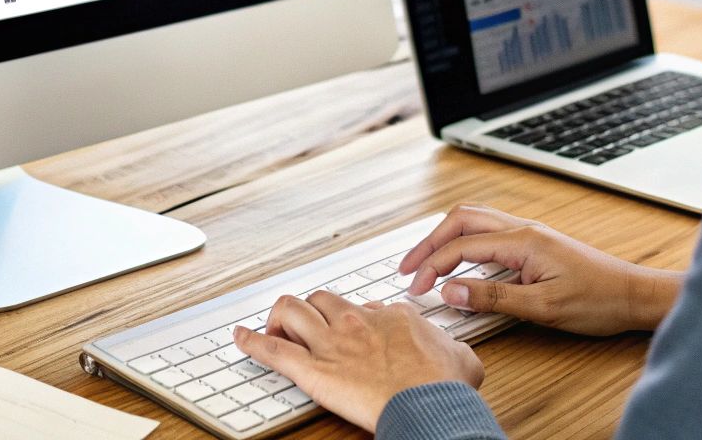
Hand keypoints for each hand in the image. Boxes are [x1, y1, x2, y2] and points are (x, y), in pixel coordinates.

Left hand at [233, 290, 482, 432]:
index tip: (355, 332)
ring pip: (291, 310)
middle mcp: (356, 321)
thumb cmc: (444, 385)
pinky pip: (272, 351)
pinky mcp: (312, 369)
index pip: (363, 307)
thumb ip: (453, 349)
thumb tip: (457, 353)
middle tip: (308, 327)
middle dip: (311, 310)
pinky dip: (251, 343)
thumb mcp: (462, 357)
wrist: (428, 403)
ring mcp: (332, 343)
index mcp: (391, 316)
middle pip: (321, 299)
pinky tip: (239, 338)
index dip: (356, 319)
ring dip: (279, 318)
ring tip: (274, 329)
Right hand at [399, 203, 681, 335]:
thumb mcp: (543, 307)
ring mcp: (530, 234)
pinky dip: (464, 242)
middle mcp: (523, 229)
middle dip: (429, 243)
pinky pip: (489, 232)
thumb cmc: (598, 301)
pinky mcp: (535, 244)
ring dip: (445, 239)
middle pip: (461, 220)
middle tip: (408, 269)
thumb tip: (450, 291)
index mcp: (522, 241)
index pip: (461, 247)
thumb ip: (493, 297)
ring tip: (426, 263)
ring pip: (474, 222)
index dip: (432, 266)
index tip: (416, 289)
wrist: (634, 295)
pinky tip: (460, 261)